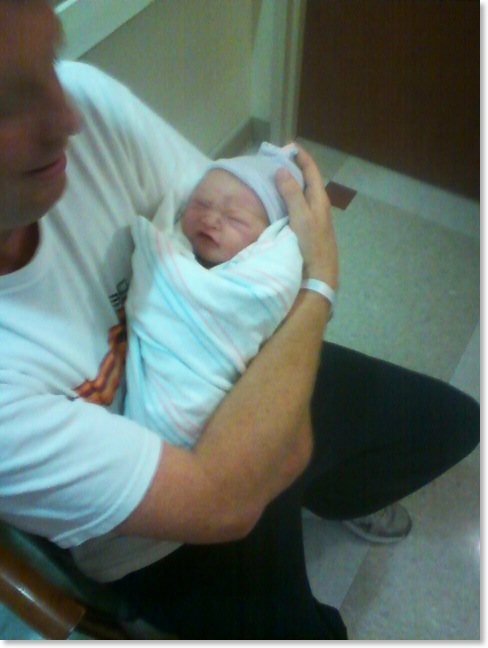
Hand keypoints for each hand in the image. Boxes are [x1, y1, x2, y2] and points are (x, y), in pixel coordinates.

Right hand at [276, 145, 337, 288]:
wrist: (319, 274)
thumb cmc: (312, 244)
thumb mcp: (301, 217)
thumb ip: (292, 194)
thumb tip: (282, 170)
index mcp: (319, 199)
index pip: (312, 170)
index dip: (301, 156)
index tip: (288, 145)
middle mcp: (318, 205)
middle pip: (307, 180)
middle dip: (293, 167)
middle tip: (276, 160)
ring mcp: (313, 217)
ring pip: (302, 193)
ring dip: (290, 183)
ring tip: (274, 176)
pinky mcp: (307, 227)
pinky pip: (297, 205)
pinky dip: (287, 197)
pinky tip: (277, 200)